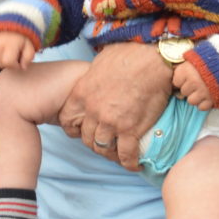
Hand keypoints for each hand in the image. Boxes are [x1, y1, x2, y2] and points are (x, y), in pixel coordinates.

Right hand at [0, 31, 36, 69]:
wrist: (7, 21)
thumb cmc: (19, 34)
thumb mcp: (29, 44)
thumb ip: (28, 56)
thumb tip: (23, 67)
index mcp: (10, 43)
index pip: (8, 63)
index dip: (14, 66)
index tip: (18, 62)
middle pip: (0, 65)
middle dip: (8, 64)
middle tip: (12, 57)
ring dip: (0, 63)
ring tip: (5, 55)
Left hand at [58, 43, 172, 170]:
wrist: (151, 59)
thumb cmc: (127, 54)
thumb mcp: (98, 64)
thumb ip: (91, 79)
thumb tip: (94, 80)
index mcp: (81, 94)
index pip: (67, 122)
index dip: (74, 129)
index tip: (84, 130)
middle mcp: (92, 111)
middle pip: (86, 138)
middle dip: (95, 143)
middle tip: (106, 143)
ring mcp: (111, 122)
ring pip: (103, 149)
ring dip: (111, 154)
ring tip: (119, 154)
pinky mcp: (131, 129)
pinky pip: (126, 154)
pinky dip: (129, 162)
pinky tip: (134, 164)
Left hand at [172, 61, 213, 109]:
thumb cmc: (209, 61)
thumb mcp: (193, 59)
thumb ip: (183, 66)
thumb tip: (173, 73)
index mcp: (186, 70)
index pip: (176, 82)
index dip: (181, 80)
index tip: (187, 77)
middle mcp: (193, 82)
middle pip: (183, 92)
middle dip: (189, 89)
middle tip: (197, 83)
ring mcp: (202, 92)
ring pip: (191, 101)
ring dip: (196, 97)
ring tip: (202, 90)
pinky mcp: (211, 100)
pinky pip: (201, 107)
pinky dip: (204, 103)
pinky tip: (208, 96)